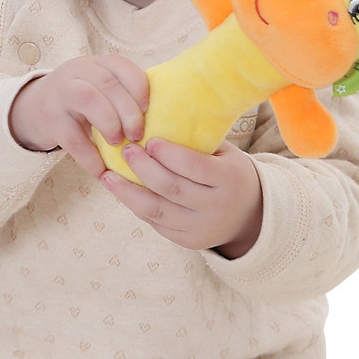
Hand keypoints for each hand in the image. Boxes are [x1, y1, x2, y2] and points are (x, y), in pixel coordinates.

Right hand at [9, 55, 148, 177]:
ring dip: (109, 122)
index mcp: (96, 64)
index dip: (138, 86)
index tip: (148, 108)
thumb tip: (162, 122)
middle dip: (127, 110)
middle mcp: (77, 72)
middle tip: (137, 135)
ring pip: (88, 98)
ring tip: (118, 143)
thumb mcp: (98, 88)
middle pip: (107, 83)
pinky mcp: (49, 119)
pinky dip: (89, 156)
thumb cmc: (81, 101)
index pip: (120, 66)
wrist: (33, 107)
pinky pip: (71, 136)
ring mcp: (60, 93)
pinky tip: (101, 171)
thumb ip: (123, 95)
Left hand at [101, 139, 262, 257]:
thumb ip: (198, 140)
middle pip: (172, 188)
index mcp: (230, 179)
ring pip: (158, 211)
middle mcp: (217, 207)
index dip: (170, 154)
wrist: (250, 215)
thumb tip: (159, 116)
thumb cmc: (229, 171)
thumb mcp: (225, 153)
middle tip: (125, 150)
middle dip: (144, 169)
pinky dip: (136, 206)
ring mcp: (202, 229)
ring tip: (108, 176)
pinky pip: (157, 224)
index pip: (196, 167)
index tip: (149, 140)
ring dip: (129, 193)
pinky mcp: (189, 242)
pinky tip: (120, 191)